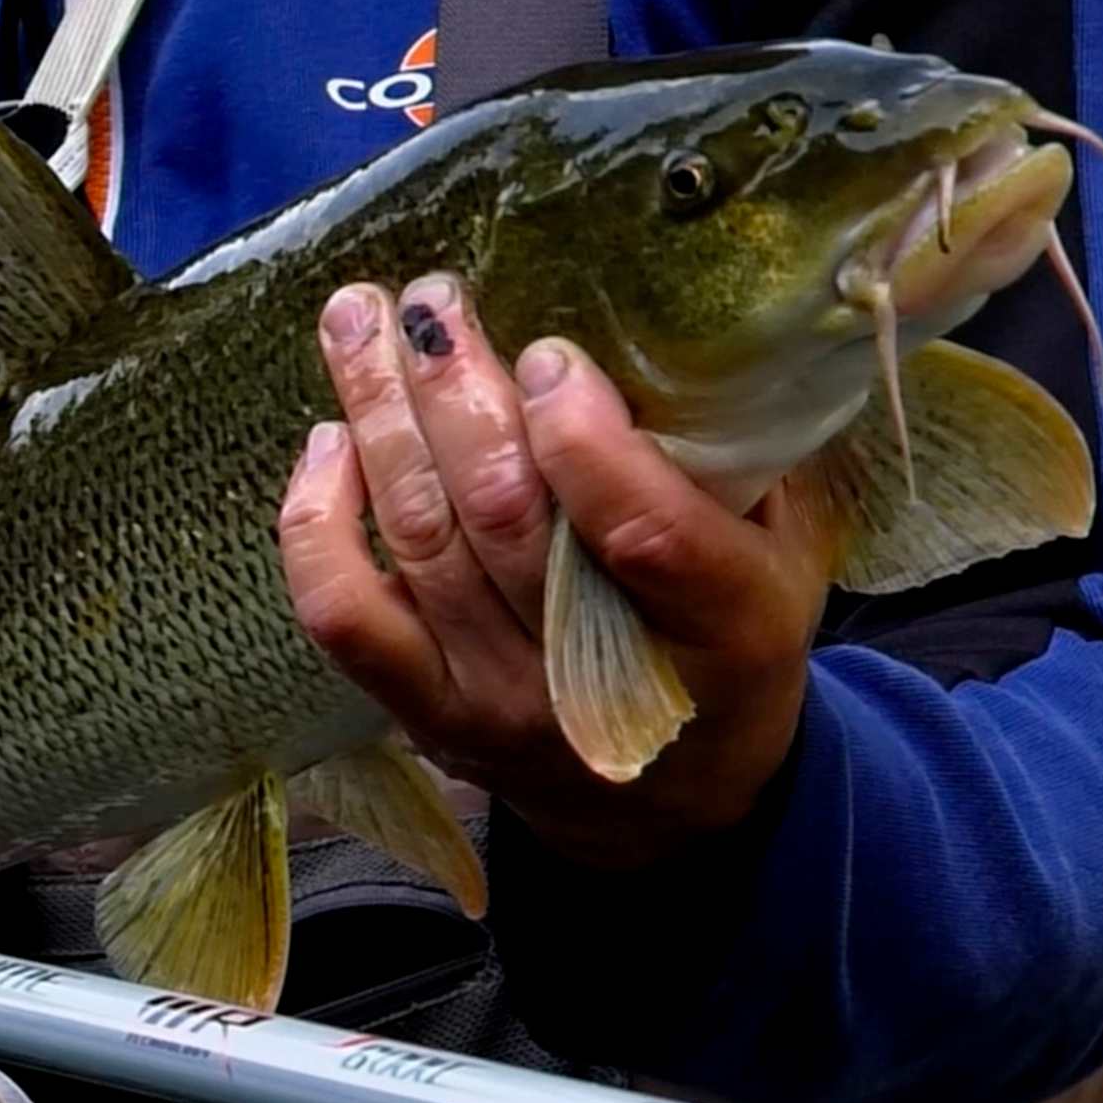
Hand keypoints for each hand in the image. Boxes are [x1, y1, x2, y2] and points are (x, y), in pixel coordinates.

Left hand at [277, 275, 830, 872]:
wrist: (668, 803)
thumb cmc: (725, 641)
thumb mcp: (783, 555)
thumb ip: (735, 461)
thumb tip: (657, 322)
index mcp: (723, 628)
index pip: (641, 532)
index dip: (582, 436)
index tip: (546, 353)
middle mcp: (595, 678)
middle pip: (503, 519)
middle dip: (453, 393)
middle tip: (428, 300)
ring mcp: (498, 701)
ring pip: (420, 543)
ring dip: (379, 419)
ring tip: (355, 322)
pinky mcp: (425, 714)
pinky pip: (347, 616)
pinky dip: (319, 523)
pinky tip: (327, 441)